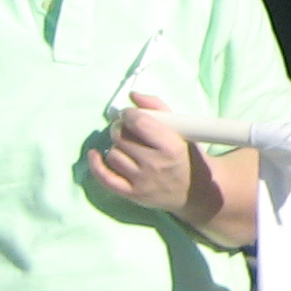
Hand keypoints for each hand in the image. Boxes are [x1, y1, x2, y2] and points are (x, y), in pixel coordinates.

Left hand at [88, 91, 204, 216]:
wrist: (196, 191)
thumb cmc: (187, 157)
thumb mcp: (182, 131)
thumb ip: (159, 108)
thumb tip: (133, 95)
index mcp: (171, 147)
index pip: (137, 121)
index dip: (129, 114)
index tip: (131, 115)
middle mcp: (155, 165)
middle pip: (121, 137)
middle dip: (122, 129)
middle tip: (129, 131)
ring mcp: (142, 181)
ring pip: (113, 154)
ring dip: (118, 148)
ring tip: (129, 149)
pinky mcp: (132, 194)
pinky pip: (104, 177)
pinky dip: (96, 164)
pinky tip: (95, 154)